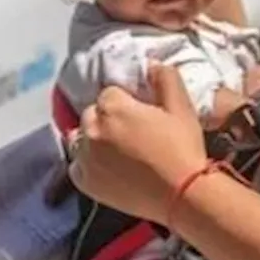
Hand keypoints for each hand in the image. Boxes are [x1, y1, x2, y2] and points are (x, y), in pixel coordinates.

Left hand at [68, 62, 208, 224]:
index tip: (141, 116)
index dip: (126, 103)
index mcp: (112, 106)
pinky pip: (76, 166)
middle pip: (92, 115)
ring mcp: (85, 157)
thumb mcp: (181, 107)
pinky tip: (108, 169)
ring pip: (81, 139)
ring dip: (94, 140)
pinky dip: (87, 165)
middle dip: (107, 120)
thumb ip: (165, 78)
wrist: (182, 195)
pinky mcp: (85, 183)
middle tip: (131, 134)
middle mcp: (92, 129)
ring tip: (117, 152)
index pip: (109, 94)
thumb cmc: (183, 148)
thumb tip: (150, 64)